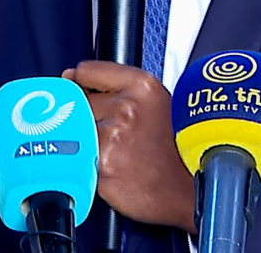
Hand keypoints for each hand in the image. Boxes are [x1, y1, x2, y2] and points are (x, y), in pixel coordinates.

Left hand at [62, 61, 197, 235]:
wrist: (189, 189)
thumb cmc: (174, 148)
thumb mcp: (155, 103)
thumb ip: (114, 86)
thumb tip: (71, 78)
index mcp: (141, 86)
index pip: (86, 72)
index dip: (83, 86)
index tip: (85, 95)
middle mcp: (126, 107)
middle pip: (78, 102)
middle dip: (88, 117)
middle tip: (114, 134)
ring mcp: (112, 136)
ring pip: (76, 130)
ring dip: (87, 142)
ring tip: (117, 152)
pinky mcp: (102, 164)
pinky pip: (79, 156)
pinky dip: (89, 163)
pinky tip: (113, 168)